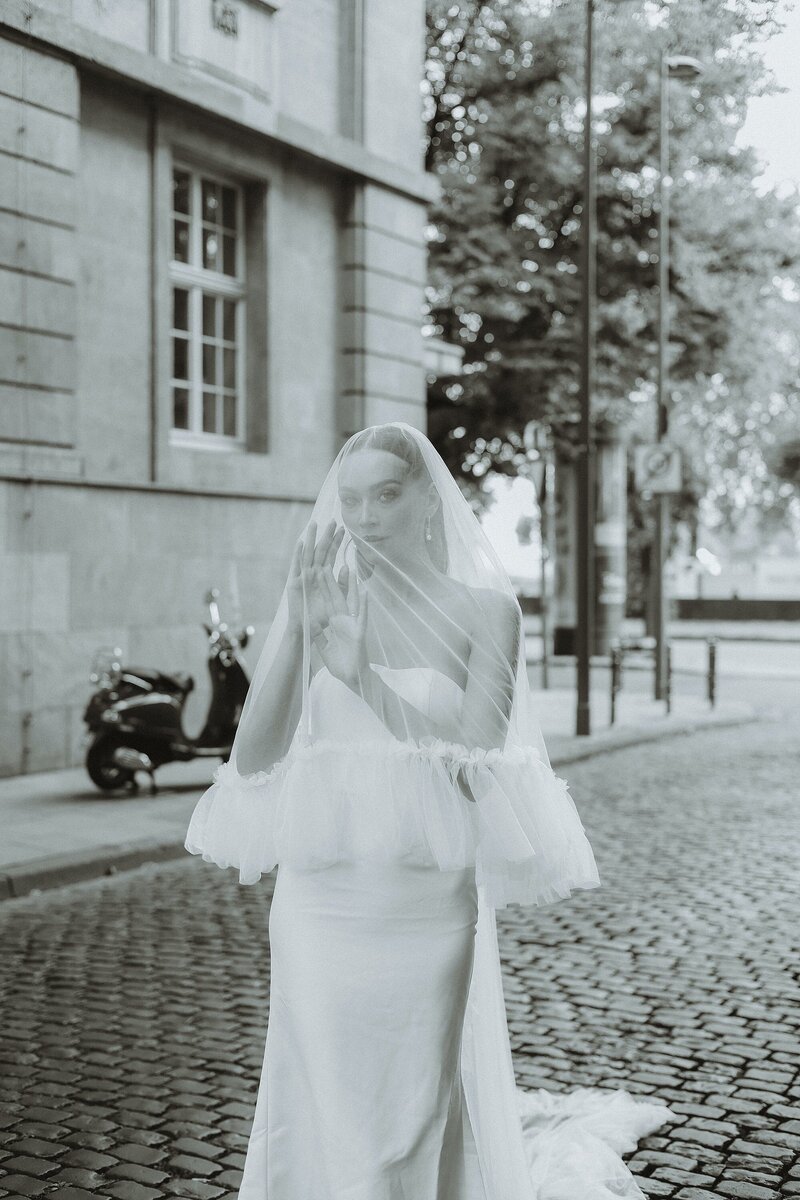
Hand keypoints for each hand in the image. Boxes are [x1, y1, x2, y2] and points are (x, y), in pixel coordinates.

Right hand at [286, 519, 344, 639]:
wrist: (307, 632)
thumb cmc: (322, 618)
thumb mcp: (337, 600)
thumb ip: (343, 584)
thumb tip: (348, 566)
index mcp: (324, 576)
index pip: (332, 555)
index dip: (337, 542)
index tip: (344, 529)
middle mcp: (313, 573)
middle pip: (321, 551)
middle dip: (327, 535)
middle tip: (333, 520)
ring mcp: (302, 577)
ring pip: (308, 554)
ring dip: (311, 538)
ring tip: (315, 523)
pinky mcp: (293, 584)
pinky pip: (296, 566)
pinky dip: (298, 554)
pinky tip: (301, 542)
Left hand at [314, 561, 368, 689]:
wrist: (353, 679)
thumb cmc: (341, 664)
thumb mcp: (324, 648)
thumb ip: (319, 636)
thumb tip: (310, 624)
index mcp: (335, 624)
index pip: (326, 603)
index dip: (321, 589)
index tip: (316, 573)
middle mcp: (344, 621)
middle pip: (336, 598)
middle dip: (330, 582)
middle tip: (325, 564)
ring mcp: (353, 625)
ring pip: (350, 602)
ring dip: (349, 587)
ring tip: (349, 569)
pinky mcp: (360, 632)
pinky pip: (362, 617)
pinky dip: (364, 605)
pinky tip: (365, 592)